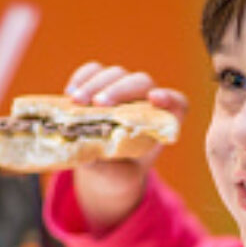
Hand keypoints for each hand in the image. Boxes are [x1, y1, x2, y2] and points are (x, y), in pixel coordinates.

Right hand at [64, 62, 187, 231]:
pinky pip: (93, 71)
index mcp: (163, 122)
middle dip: (119, 90)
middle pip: (141, 82)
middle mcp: (146, 99)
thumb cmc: (119, 172)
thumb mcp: (119, 176)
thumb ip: (112, 163)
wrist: (104, 168)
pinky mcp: (101, 84)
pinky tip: (69, 93)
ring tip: (76, 101)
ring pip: (116, 73)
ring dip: (94, 84)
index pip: (176, 102)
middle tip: (98, 104)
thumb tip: (93, 150)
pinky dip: (81, 78)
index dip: (168, 98)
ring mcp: (124, 88)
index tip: (155, 99)